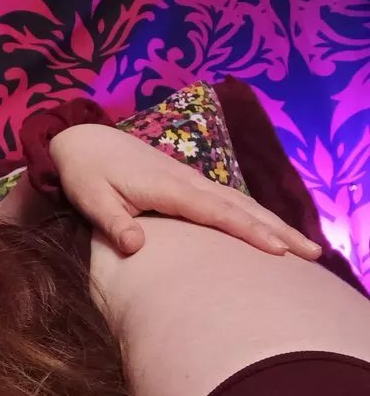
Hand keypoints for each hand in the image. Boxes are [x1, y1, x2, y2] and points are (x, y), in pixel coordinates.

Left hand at [49, 124, 322, 258]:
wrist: (84, 142)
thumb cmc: (86, 174)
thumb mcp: (91, 199)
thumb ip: (113, 223)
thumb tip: (135, 247)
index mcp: (166, 187)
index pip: (215, 212)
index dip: (246, 230)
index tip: (276, 249)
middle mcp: (186, 181)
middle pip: (239, 206)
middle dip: (276, 228)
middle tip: (311, 254)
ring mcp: (190, 180)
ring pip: (240, 202)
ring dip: (273, 222)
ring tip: (305, 247)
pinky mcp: (188, 183)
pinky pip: (229, 201)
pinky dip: (254, 215)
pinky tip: (270, 230)